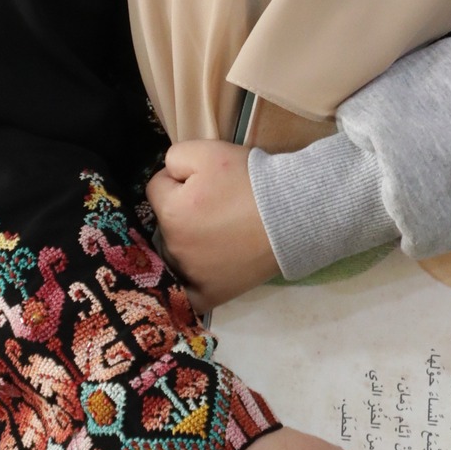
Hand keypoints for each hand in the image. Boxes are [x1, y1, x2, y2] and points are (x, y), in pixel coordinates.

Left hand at [146, 139, 277, 310]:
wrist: (292, 213)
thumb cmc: (250, 180)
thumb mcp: (208, 152)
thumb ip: (174, 158)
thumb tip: (169, 175)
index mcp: (170, 211)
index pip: (157, 186)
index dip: (179, 177)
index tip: (204, 178)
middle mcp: (174, 247)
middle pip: (166, 221)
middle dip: (182, 210)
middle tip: (217, 203)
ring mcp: (191, 275)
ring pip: (176, 253)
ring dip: (188, 242)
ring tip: (222, 232)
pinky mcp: (210, 295)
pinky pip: (186, 297)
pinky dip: (186, 288)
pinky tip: (191, 281)